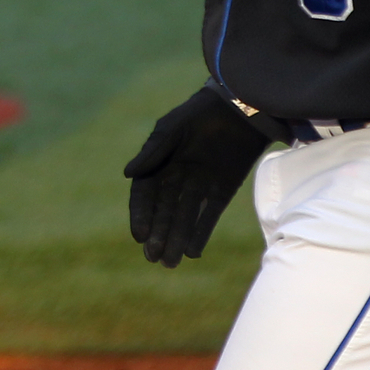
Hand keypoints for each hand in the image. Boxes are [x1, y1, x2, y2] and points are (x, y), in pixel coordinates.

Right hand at [125, 84, 269, 266]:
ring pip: (184, 218)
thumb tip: (127, 174)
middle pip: (164, 212)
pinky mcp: (222, 190)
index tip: (139, 236)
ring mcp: (199, 186)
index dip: (141, 215)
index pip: (146, 195)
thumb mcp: (173, 128)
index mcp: (160, 163)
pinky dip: (200, 233)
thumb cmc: (201, 112)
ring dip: (176, 239)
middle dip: (158, 235)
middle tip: (154, 258)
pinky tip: (193, 251)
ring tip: (171, 263)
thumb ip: (153, 151)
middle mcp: (177, 178)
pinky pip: (208, 216)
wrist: (241, 107)